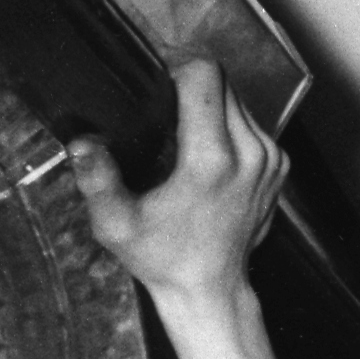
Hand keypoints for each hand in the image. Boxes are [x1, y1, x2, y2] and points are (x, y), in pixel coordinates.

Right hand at [68, 58, 285, 332]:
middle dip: (190, 88)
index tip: (156, 85)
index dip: (176, 68)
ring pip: (238, 100)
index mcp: (211, 159)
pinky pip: (252, 124)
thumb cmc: (161, 258)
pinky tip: (207, 155)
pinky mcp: (280, 165)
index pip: (204, 75)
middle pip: (222, 82)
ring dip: (210, 106)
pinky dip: (228, 128)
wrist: (210, 290)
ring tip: (182, 135)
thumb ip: (97, 181)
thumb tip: (80, 142)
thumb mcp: (116, 225)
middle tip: (161, 111)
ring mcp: (270, 158)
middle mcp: (250, 152)